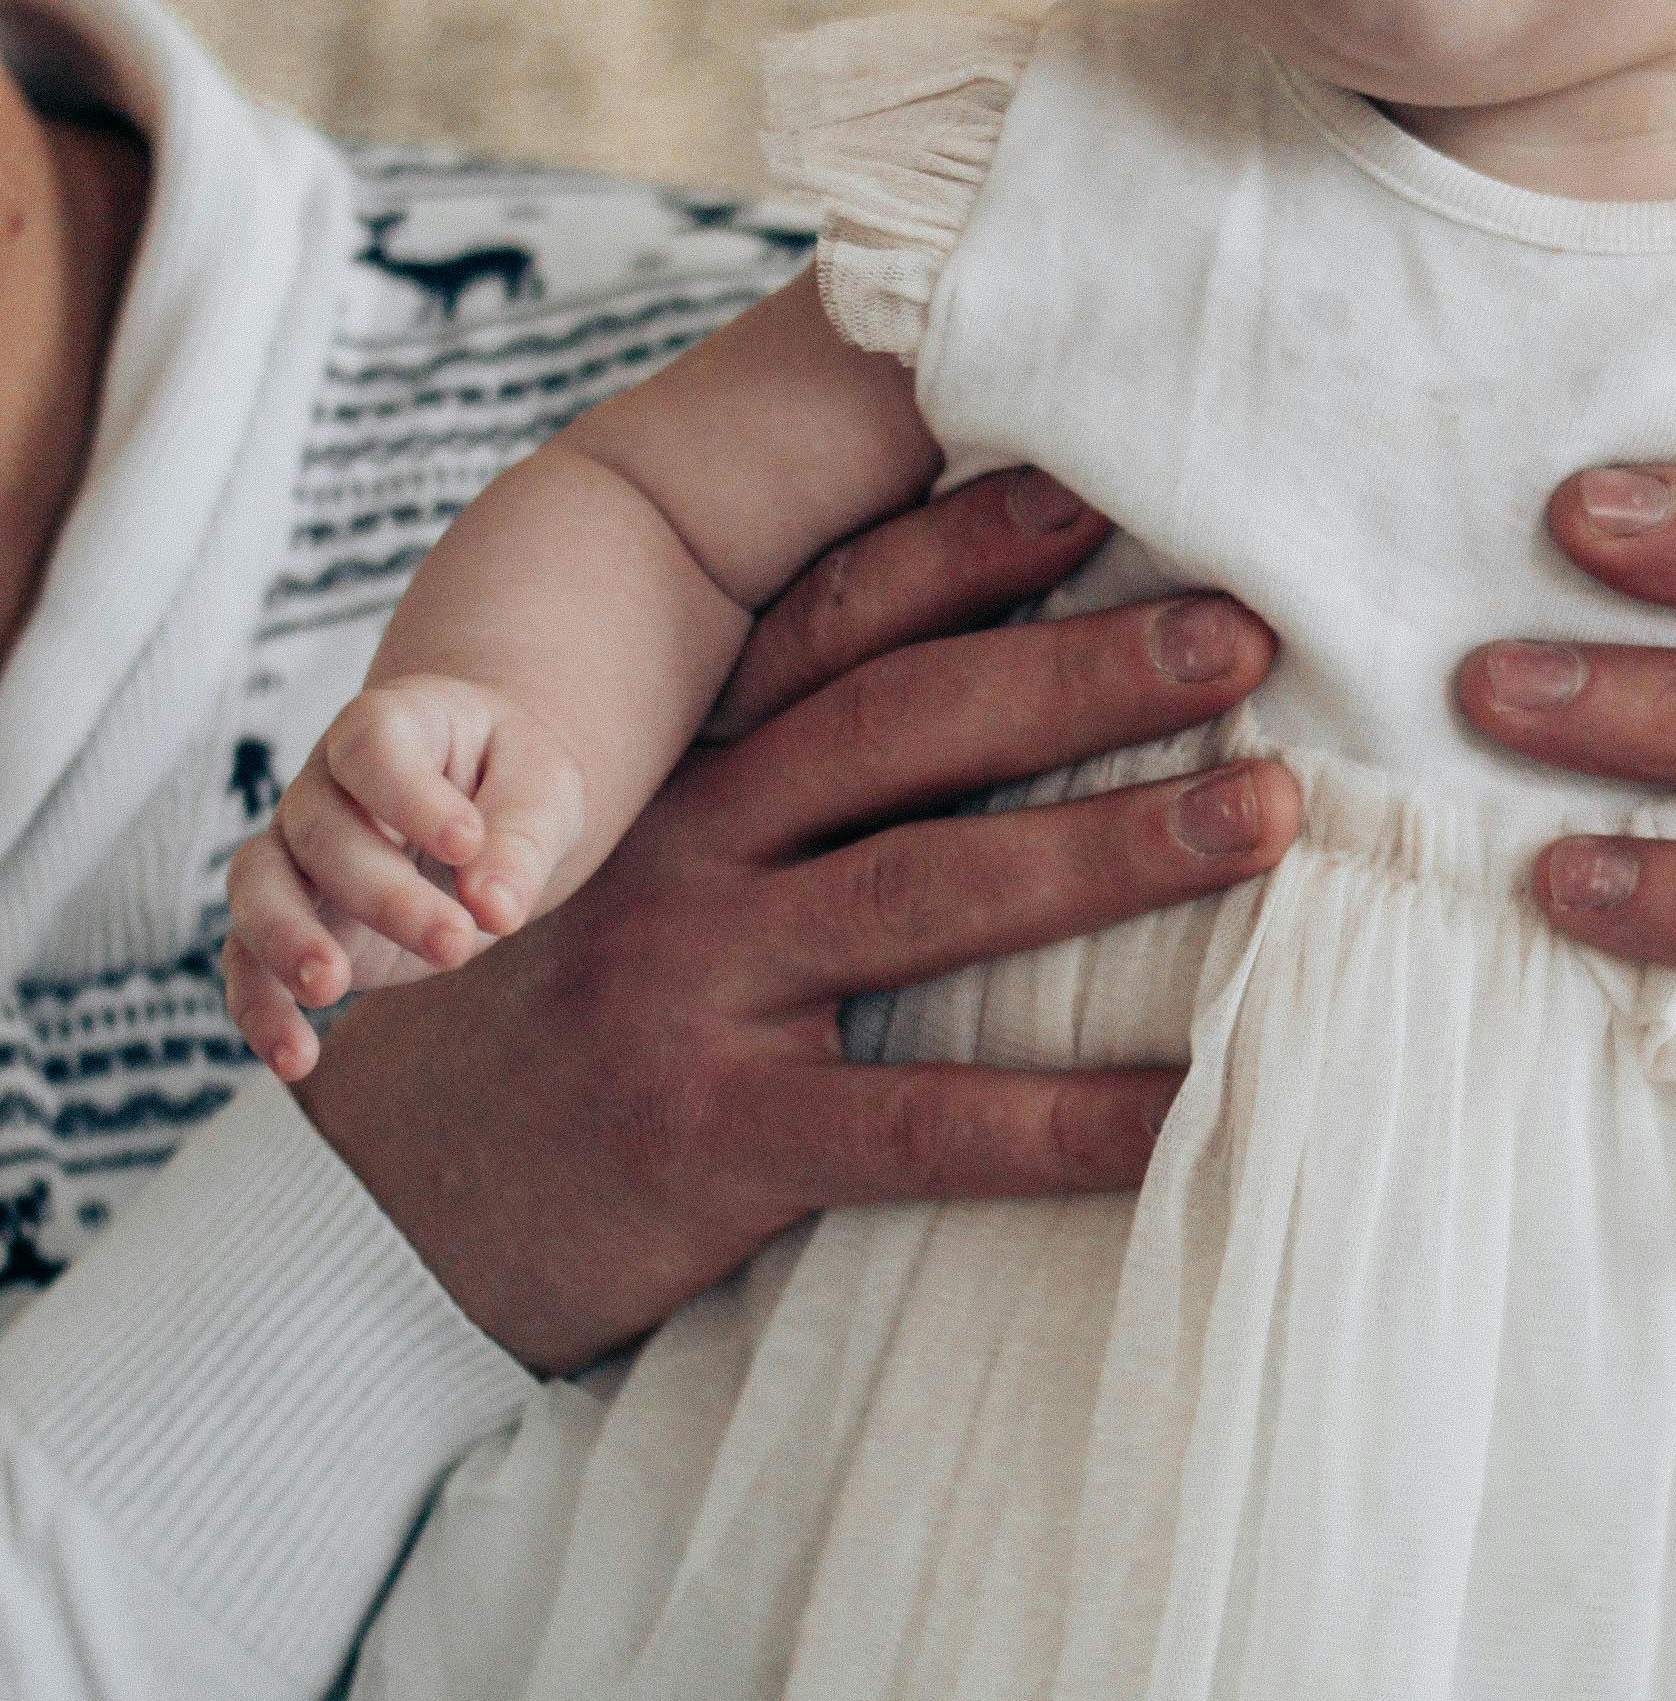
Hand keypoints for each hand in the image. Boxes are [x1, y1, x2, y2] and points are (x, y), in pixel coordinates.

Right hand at [224, 679, 590, 1080]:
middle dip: (386, 892)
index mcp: (387, 728)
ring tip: (331, 987)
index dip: (410, 795)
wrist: (479, 814)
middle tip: (458, 943)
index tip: (468, 843)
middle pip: (322, 830)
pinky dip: (260, 1009)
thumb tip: (496, 906)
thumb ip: (521, 839)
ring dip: (288, 939)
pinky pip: (246, 962)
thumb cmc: (510, 784)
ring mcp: (294, 855)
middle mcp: (322, 787)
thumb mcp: (542, 791)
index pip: (371, 746)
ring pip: (258, 886)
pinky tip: (295, 1058)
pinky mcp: (289, 924)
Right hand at [297, 472, 1297, 1369]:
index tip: (1103, 482)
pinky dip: (1063, 1120)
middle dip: (1086, 669)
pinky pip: (916, 1125)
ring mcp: (696, 991)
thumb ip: (783, 812)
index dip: (969, 547)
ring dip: (1112, 846)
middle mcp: (688, 854)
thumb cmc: (567, 1032)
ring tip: (1270, 815)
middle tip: (1251, 631)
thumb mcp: (651, 883)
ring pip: (928, 893)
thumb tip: (1002, 732)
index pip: (836, 627)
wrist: (380, 1218)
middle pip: (905, 725)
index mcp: (685, 777)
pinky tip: (1191, 1113)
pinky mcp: (715, 1140)